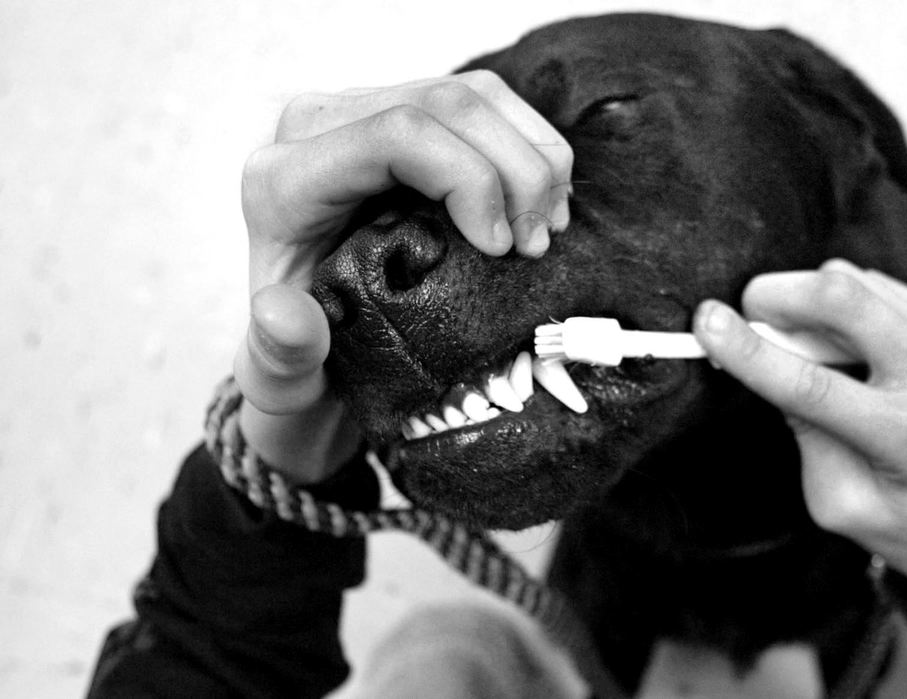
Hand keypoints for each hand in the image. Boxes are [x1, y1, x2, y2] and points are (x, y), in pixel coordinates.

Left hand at [233, 71, 573, 482]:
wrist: (311, 341)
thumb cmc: (304, 362)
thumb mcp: (283, 380)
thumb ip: (277, 356)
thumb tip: (282, 311)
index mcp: (283, 181)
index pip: (396, 135)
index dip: (469, 179)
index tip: (502, 248)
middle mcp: (317, 129)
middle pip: (447, 104)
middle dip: (515, 172)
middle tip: (538, 247)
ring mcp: (363, 113)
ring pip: (475, 95)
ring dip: (534, 158)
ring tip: (548, 229)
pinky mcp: (406, 115)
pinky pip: (485, 105)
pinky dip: (531, 150)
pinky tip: (543, 207)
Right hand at [693, 259, 906, 607]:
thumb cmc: (890, 513)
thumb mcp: (832, 499)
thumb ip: (802, 427)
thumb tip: (764, 351)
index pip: (815, 386)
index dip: (751, 352)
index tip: (705, 321)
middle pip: (844, 300)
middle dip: (776, 296)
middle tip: (742, 315)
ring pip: (852, 283)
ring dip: (807, 307)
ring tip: (802, 351)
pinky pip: (871, 286)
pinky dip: (837, 306)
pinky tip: (840, 347)